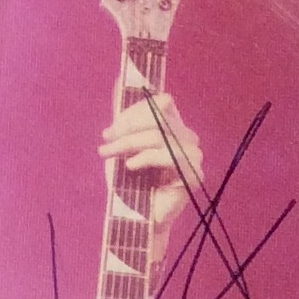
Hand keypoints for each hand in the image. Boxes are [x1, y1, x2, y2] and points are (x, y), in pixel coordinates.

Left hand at [97, 91, 202, 251]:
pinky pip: (170, 154)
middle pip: (158, 117)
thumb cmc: (129, 185)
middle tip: (104, 144)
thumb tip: (119, 78)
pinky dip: (146, 158)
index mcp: (173, 127)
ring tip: (111, 156)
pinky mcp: (194, 173)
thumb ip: (123, 116)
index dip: (134, 112)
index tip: (109, 131)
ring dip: (129, 144)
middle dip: (126, 129)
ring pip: (160, 135)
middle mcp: (187, 136)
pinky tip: (131, 167)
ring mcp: (194, 154)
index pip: (161, 102)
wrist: (136, 220)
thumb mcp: (121, 146)